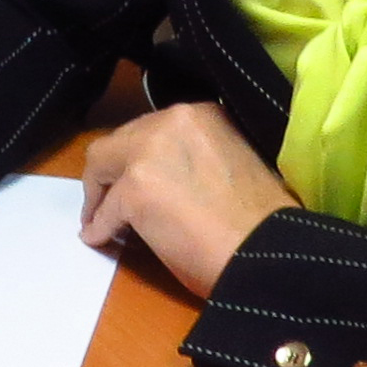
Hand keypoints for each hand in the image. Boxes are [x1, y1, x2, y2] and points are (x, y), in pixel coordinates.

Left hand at [78, 102, 288, 300]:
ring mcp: (150, 153)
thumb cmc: (262, 220)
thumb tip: (165, 179)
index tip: (133, 175)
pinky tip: (100, 239)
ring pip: (102, 166)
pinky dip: (99, 226)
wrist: (267, 252)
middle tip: (108, 197)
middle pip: (119, 141)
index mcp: (203, 114)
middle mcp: (173, 122)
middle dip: (111, 170)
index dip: (137, 154)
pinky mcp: (135, 190)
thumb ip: (194, 157)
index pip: (151, 128)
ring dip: (99, 195)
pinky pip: (104, 212)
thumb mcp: (230, 163)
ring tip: (98, 219)